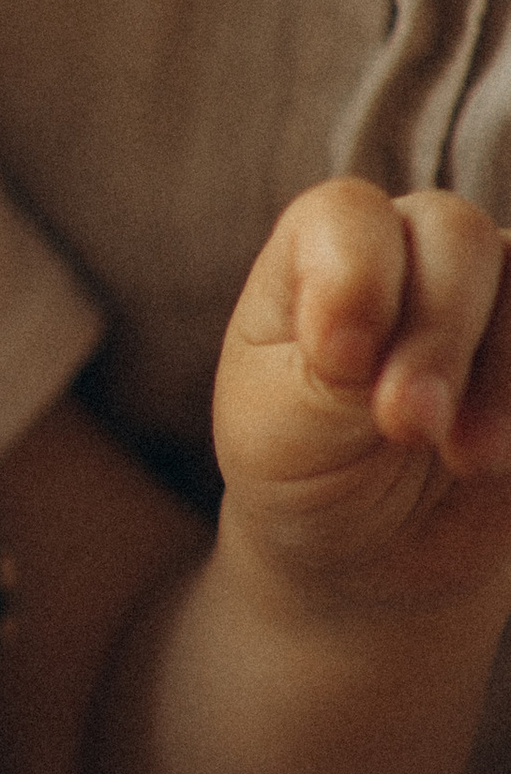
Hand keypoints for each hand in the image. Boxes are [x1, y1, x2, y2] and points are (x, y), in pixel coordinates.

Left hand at [214, 178, 510, 608]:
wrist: (369, 557)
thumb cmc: (303, 476)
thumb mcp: (285, 430)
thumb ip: (334, 369)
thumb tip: (383, 342)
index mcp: (321, 257)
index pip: (349, 215)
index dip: (356, 276)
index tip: (342, 362)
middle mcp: (411, 255)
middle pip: (456, 234)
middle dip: (437, 333)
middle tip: (407, 425)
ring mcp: (493, 296)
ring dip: (503, 373)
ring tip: (467, 459)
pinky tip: (501, 460)